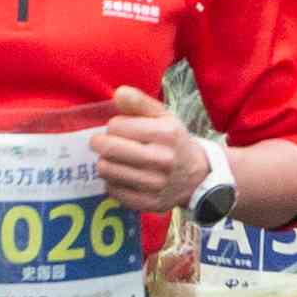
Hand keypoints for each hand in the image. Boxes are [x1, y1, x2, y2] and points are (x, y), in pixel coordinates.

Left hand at [89, 88, 219, 211]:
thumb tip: (118, 93)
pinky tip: (122, 176)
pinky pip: (113, 191)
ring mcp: (156, 184)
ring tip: (114, 159)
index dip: (114, 125)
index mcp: (166, 134)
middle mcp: (163, 160)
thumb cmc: (173, 141)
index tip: (120, 128)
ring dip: (105, 163)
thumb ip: (139, 102)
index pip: (117, 126)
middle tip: (103, 143)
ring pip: (107, 171)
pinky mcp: (148, 203)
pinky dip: (112, 182)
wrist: (196, 176)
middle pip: (109, 149)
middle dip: (100, 143)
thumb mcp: (163, 117)